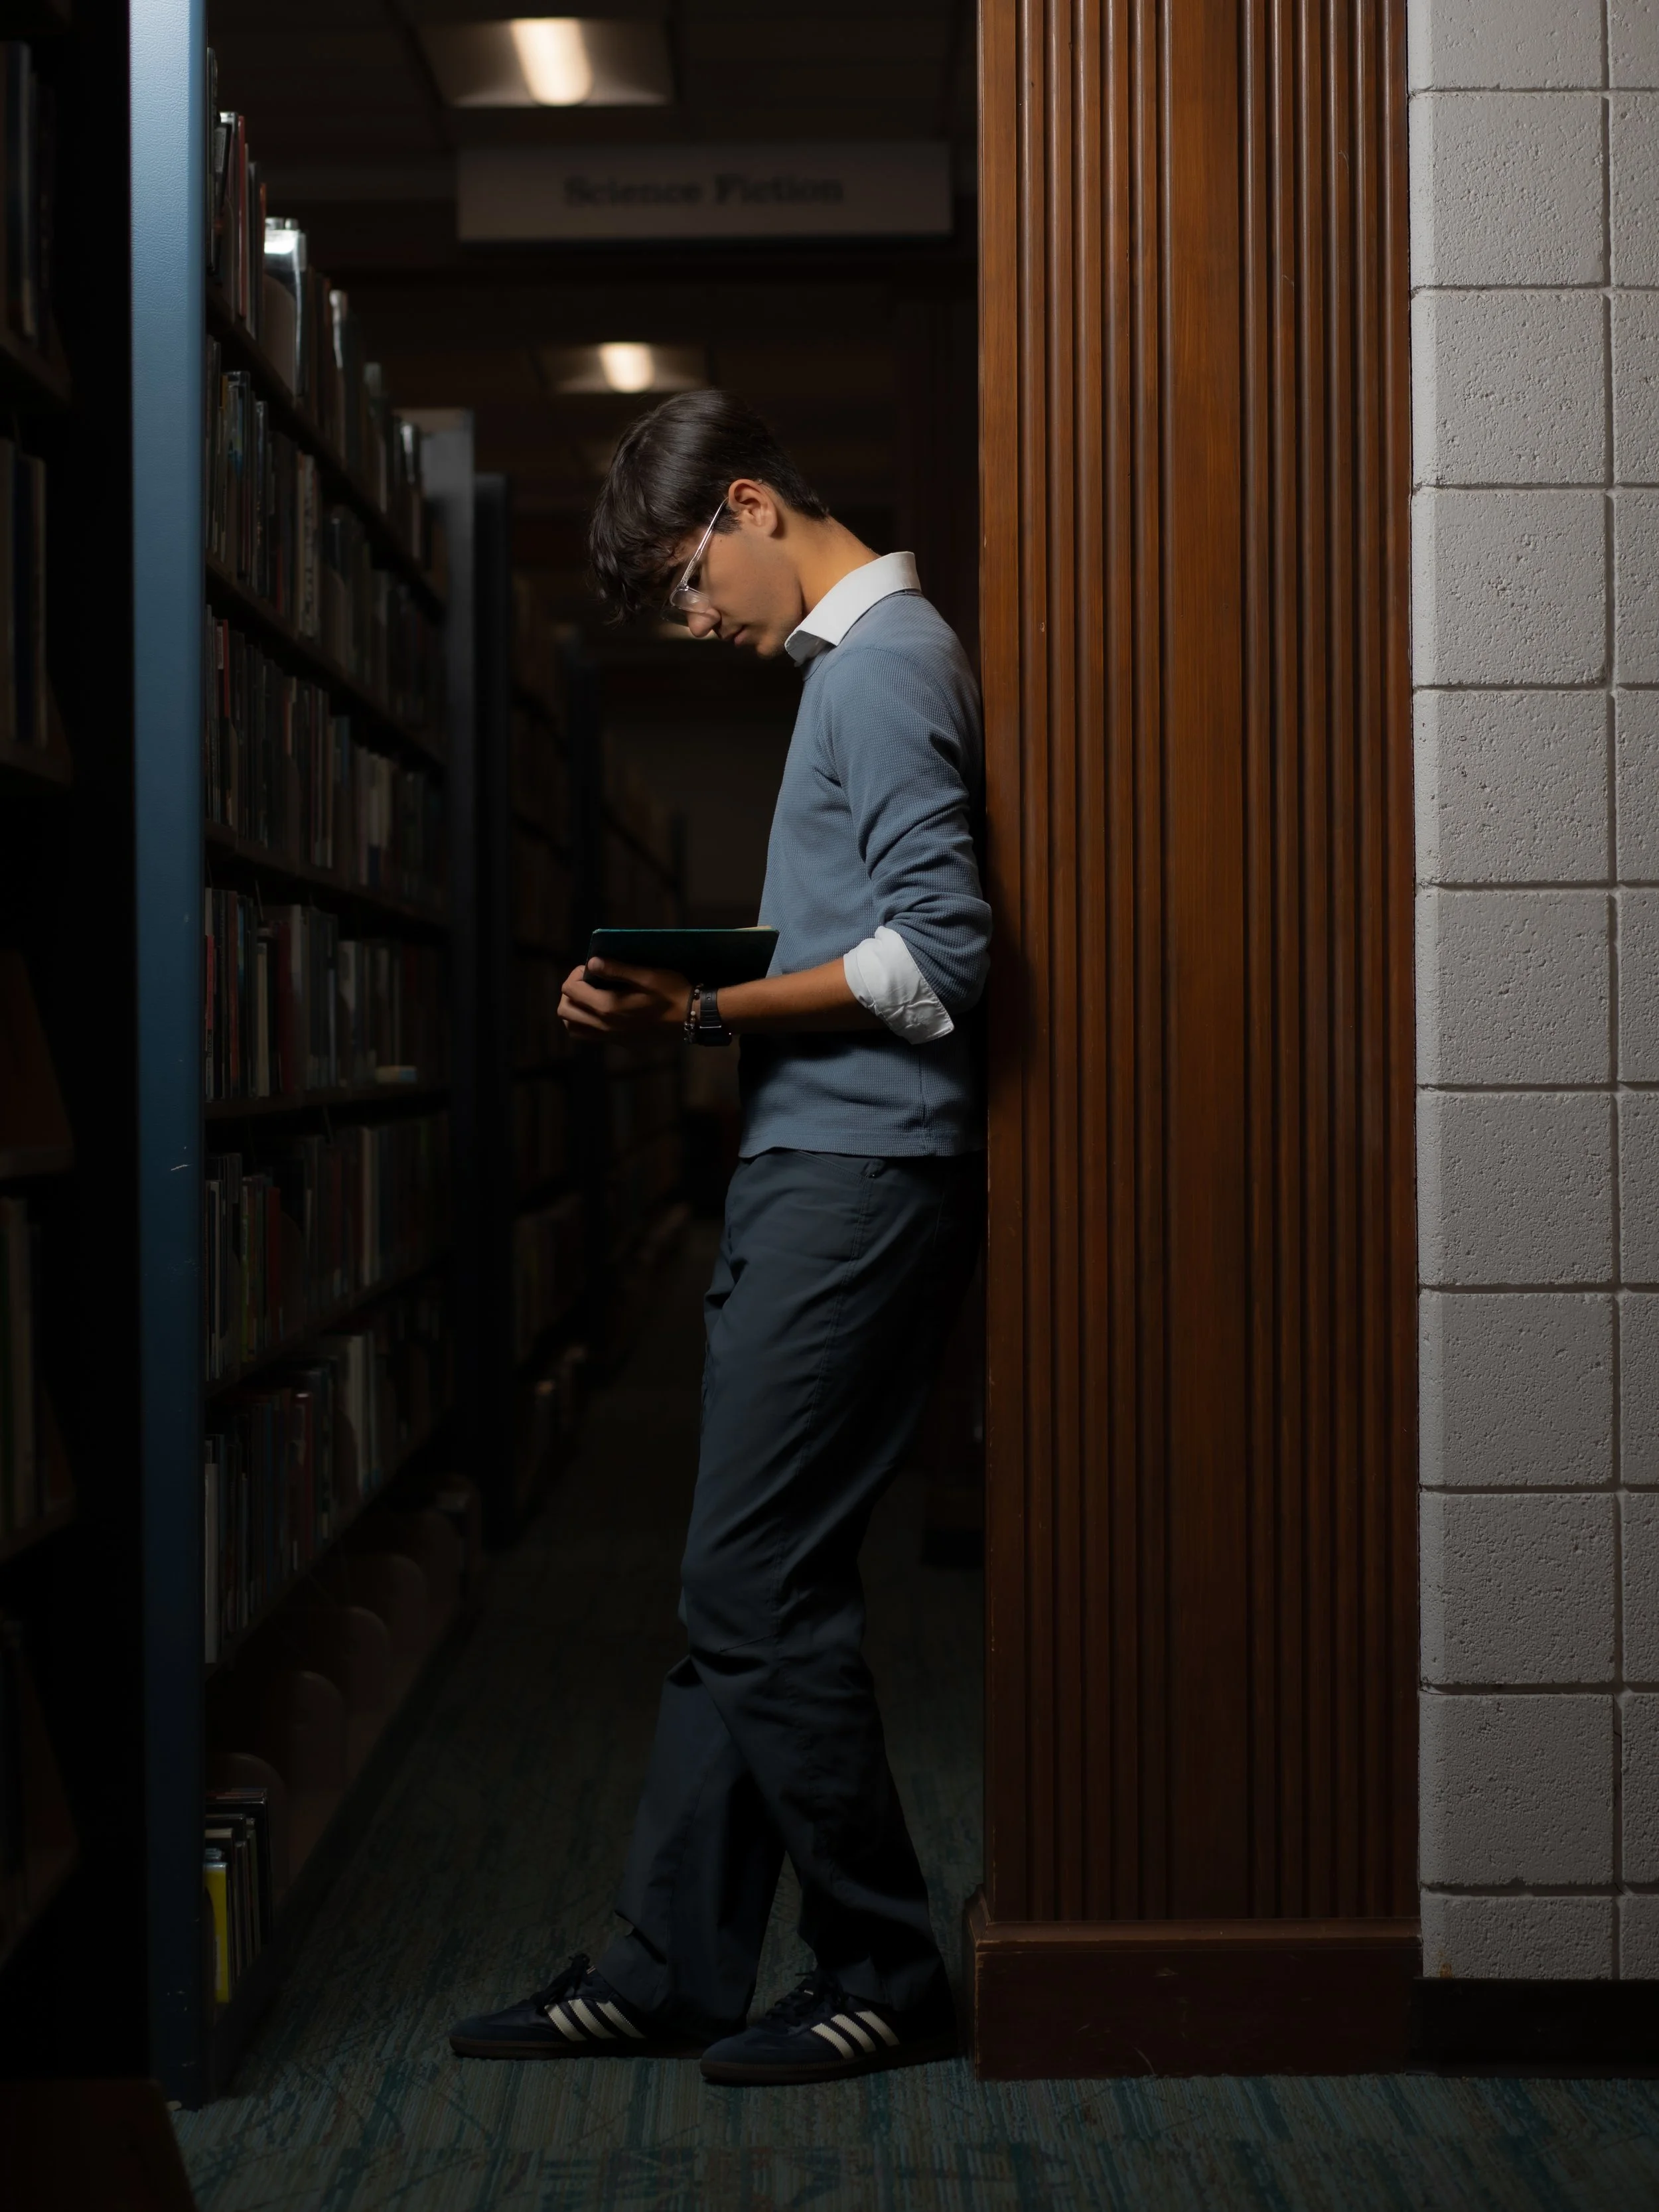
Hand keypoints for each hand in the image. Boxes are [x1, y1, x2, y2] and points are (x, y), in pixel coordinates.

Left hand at [558, 958, 689, 1038]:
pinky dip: (587, 1023)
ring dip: (575, 1011)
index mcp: (608, 1006)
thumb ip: (617, 969)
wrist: (692, 1018)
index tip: (591, 968)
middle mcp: (605, 1026)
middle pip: (565, 1012)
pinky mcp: (621, 1043)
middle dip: (570, 993)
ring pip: (574, 1028)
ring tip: (590, 997)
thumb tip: (592, 963)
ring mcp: (612, 1037)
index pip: (570, 990)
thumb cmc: (672, 992)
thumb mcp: (647, 975)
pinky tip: (604, 1011)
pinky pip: (591, 1037)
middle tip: (589, 982)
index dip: (575, 975)